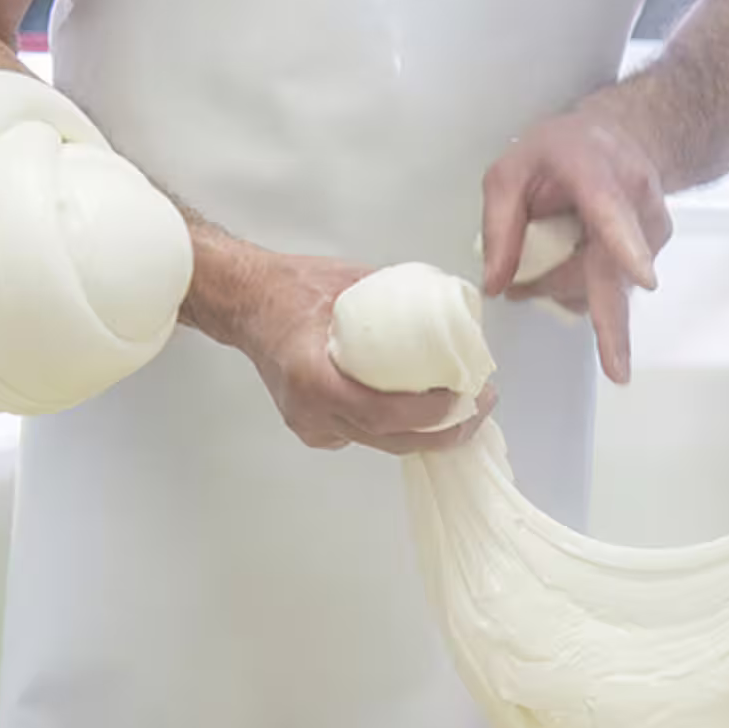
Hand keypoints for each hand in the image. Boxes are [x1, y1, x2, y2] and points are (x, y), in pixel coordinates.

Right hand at [235, 253, 494, 454]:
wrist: (249, 304)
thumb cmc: (292, 289)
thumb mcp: (351, 284)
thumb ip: (399, 303)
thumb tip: (453, 313)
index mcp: (312, 377)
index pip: (379, 413)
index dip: (426, 415)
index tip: (462, 398)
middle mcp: (310, 411)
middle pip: (388, 441)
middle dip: (443, 432)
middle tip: (479, 408)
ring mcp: (311, 426)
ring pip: (381, 443)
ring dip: (427, 433)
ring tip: (464, 412)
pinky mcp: (316, 430)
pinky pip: (366, 436)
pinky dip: (399, 428)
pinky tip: (426, 414)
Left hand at [482, 109, 671, 384]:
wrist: (619, 136)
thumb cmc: (558, 152)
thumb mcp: (510, 169)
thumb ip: (498, 224)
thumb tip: (497, 286)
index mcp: (595, 172)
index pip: (609, 211)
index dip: (624, 244)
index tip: (642, 276)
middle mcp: (634, 198)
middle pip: (620, 271)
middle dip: (616, 325)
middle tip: (616, 372)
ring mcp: (651, 227)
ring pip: (607, 286)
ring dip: (566, 291)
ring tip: (538, 266)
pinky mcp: (655, 248)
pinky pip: (613, 286)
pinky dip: (584, 287)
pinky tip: (570, 262)